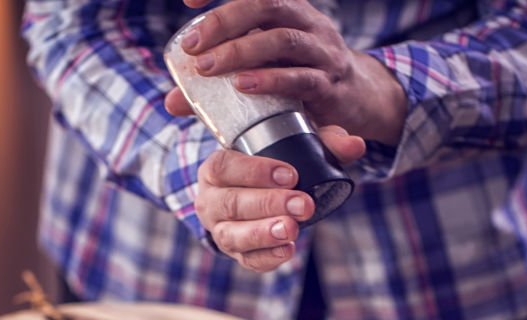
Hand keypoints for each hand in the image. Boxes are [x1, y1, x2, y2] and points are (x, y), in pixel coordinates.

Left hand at [165, 0, 405, 145]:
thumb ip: (219, 83)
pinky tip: (244, 85)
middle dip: (224, 20)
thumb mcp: (259, 73)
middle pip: (266, 4)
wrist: (355, 103)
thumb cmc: (298, 81)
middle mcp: (306, 21)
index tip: (188, 0)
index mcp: (286, 9)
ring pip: (282, 39)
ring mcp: (321, 51)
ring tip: (208, 67)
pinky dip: (270, 80)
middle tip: (192, 45)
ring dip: (241, 52)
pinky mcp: (329, 84)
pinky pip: (301, 77)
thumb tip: (172, 101)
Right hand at [196, 125, 363, 272]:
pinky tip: (288, 250)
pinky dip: (267, 257)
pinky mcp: (236, 253)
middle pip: (231, 203)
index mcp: (215, 170)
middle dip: (268, 204)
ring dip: (264, 233)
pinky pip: (247, 260)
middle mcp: (210, 201)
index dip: (254, 171)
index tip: (290, 175)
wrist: (255, 195)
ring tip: (292, 230)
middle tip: (303, 205)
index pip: (224, 167)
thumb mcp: (295, 145)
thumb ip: (324, 141)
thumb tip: (355, 145)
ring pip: (232, 235)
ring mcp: (220, 230)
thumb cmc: (273, 166)